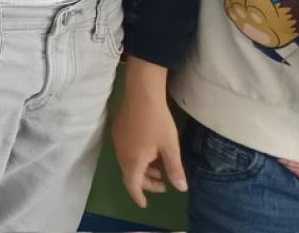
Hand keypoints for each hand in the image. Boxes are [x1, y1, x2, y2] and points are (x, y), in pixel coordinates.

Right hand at [112, 59, 185, 207]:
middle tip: (163, 184)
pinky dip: (136, 158)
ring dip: (142, 170)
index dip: (138, 196)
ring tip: (158, 168)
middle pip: (130, 174)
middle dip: (145, 182)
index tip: (144, 204)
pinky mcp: (117, 130)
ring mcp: (117, 140)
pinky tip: (148, 151)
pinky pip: (125, 151)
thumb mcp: (170, 147)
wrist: (142, 94)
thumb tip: (181, 188)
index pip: (132, 184)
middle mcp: (121, 152)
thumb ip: (174, 169)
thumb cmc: (158, 122)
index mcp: (133, 160)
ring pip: (127, 162)